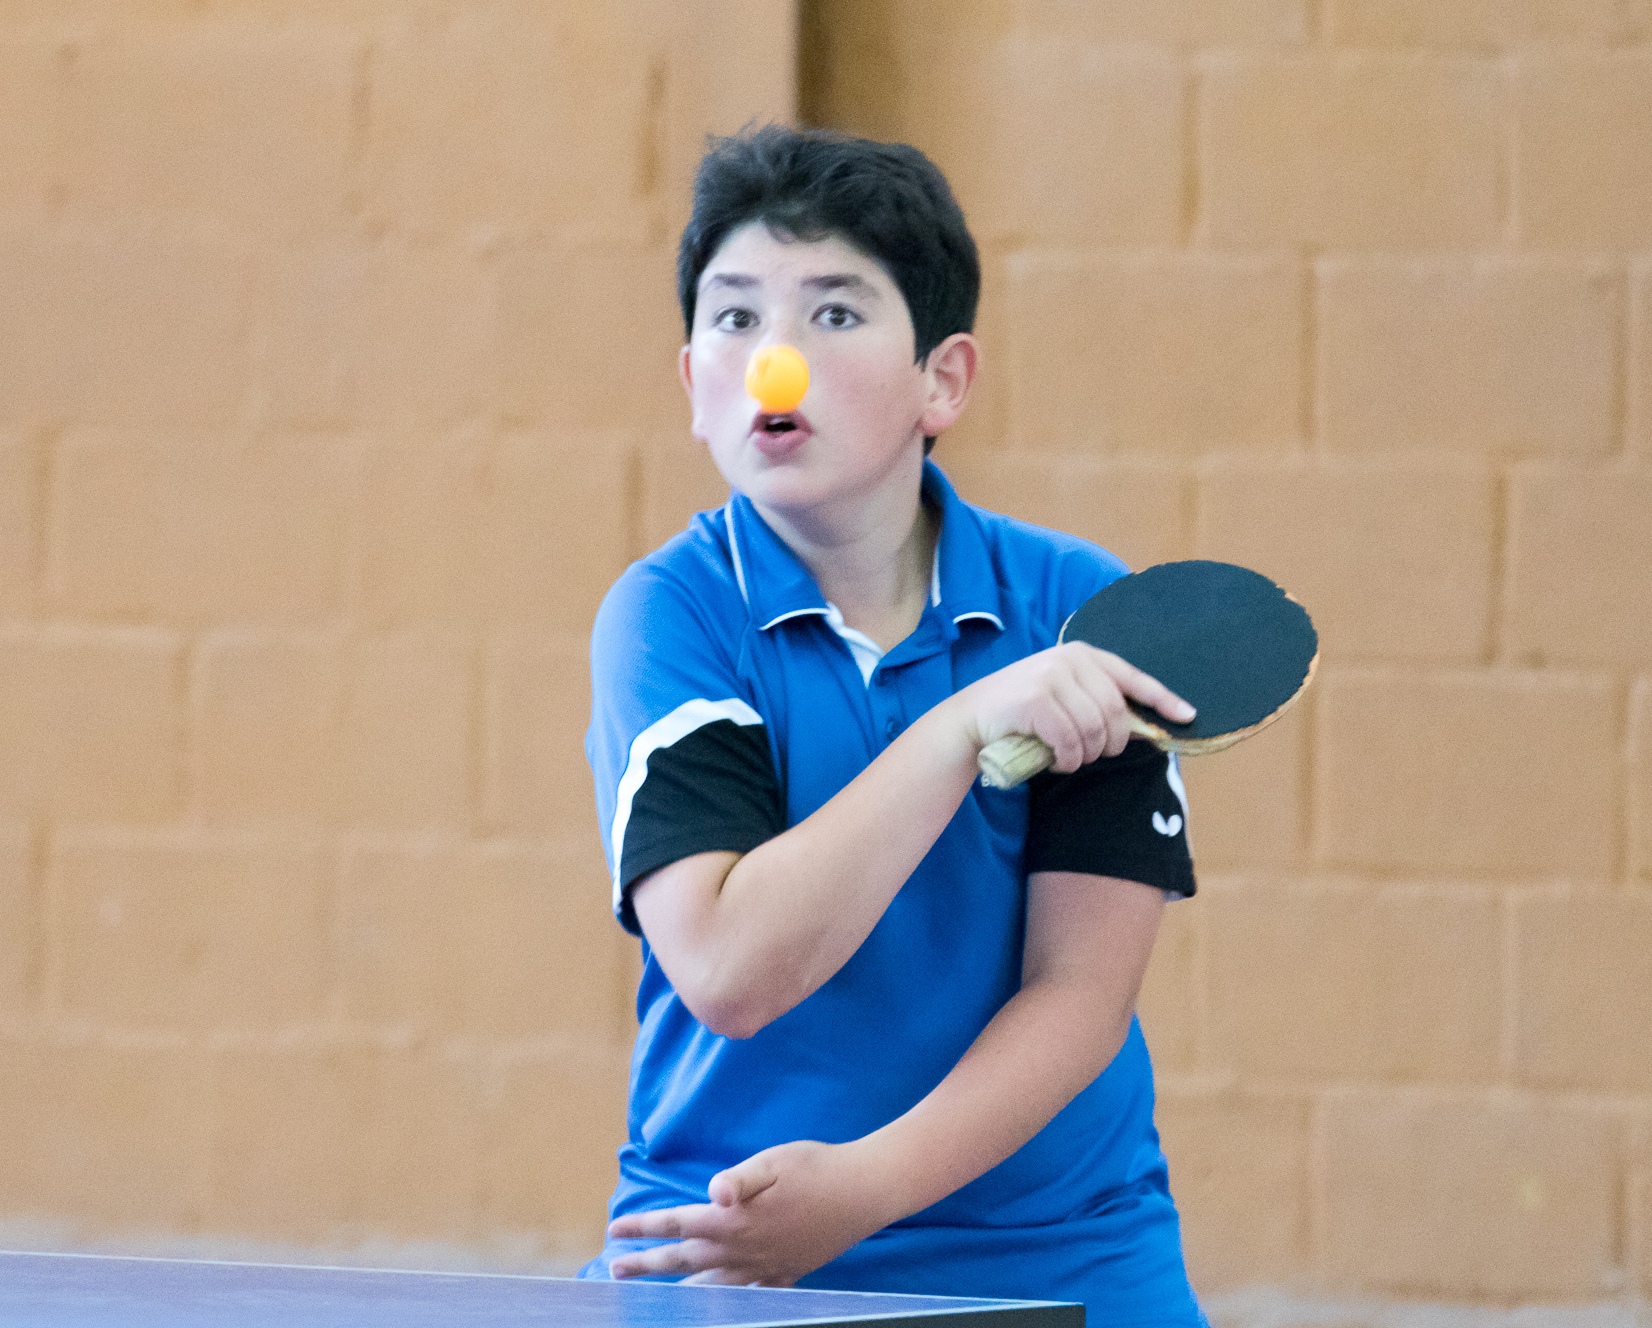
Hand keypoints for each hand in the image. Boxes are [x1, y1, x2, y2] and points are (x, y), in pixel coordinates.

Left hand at [606, 1139, 891, 1285]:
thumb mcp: (774, 1162)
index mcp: (735, 1219)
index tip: (614, 1230)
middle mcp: (744, 1249)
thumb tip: (712, 1193)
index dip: (643, 1227)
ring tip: (656, 1298)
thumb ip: (739, 1179)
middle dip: (647, 1264)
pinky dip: (727, 1304)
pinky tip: (720, 1306)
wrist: (864, 1193)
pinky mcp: (787, 1273)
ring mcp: (766, 1266)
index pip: (677, 1223)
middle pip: (684, 1260)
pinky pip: (748, 1295)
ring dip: (679, 1289)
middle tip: (615, 1271)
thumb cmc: (817, 1168)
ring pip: (712, 1286)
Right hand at [953, 642, 1193, 771]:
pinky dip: (1069, 760)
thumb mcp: (1065, 696)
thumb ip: (1097, 701)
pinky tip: (1058, 762)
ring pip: (1094, 729)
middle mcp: (1069, 658)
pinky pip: (1070, 740)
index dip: (1163, 698)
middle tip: (1093, 755)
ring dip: (1087, 755)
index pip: (1132, 676)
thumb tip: (1145, 727)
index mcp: (1083, 654)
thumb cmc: (1024, 713)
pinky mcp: (1035, 699)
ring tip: (1070, 758)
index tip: (1188, 716)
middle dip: (1112, 743)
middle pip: (1116, 711)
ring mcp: (1051, 676)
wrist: (972, 719)